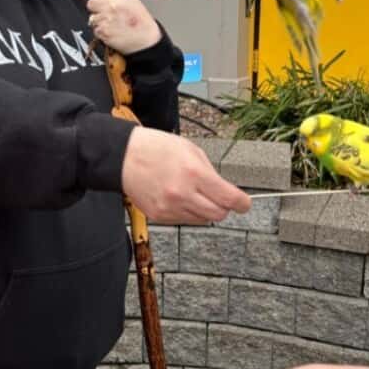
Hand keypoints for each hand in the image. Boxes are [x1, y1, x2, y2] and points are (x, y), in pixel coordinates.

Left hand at [87, 0, 160, 53]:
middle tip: (107, 14)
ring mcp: (105, 18)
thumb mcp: (133, 1)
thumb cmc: (142, 22)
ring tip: (113, 24)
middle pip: (91, 3)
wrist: (146, 40)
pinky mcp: (102, 31)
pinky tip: (112, 32)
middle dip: (97, 8)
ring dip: (99, 22)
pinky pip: (95, 30)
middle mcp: (110, 4)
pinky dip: (102, 32)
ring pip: (92, 18)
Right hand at [121, 127, 250, 222]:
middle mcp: (183, 194)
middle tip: (219, 197)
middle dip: (223, 207)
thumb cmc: (155, 148)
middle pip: (218, 214)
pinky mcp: (159, 215)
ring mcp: (170, 207)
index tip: (244, 203)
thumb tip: (224, 190)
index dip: (242, 203)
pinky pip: (184, 220)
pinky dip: (187, 212)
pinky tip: (177, 196)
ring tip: (192, 192)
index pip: (229, 198)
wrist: (123, 156)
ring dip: (204, 209)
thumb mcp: (191, 150)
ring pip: (202, 220)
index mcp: (194, 173)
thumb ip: (210, 172)